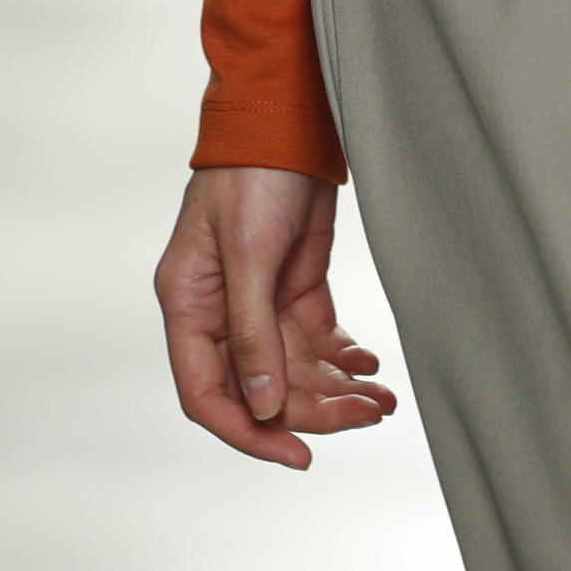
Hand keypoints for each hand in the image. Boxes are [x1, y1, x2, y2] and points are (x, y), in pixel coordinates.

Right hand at [153, 164, 396, 468]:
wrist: (288, 116)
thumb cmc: (253, 172)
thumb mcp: (250, 251)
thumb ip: (252, 331)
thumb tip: (262, 406)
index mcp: (189, 306)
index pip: (207, 394)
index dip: (249, 433)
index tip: (298, 455)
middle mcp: (219, 313)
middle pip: (262, 388)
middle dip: (314, 408)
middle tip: (368, 414)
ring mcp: (258, 302)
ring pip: (295, 370)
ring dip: (337, 389)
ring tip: (382, 400)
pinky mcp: (293, 286)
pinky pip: (317, 341)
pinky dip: (344, 358)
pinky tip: (371, 366)